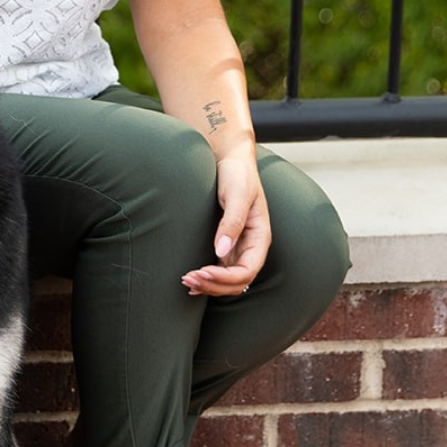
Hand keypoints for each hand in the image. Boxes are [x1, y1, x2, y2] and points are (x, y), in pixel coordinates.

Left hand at [181, 152, 270, 297]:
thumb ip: (232, 222)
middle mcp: (251, 247)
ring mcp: (239, 248)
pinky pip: (220, 271)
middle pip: (237, 281)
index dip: (226, 278)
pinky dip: (208, 280)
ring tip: (186, 282)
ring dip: (209, 286)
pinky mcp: (226, 245)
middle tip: (188, 279)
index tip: (202, 272)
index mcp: (260, 237)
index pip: (247, 270)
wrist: (230, 160)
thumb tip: (221, 251)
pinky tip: (192, 283)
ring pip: (228, 280)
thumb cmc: (238, 174)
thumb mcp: (237, 194)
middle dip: (214, 285)